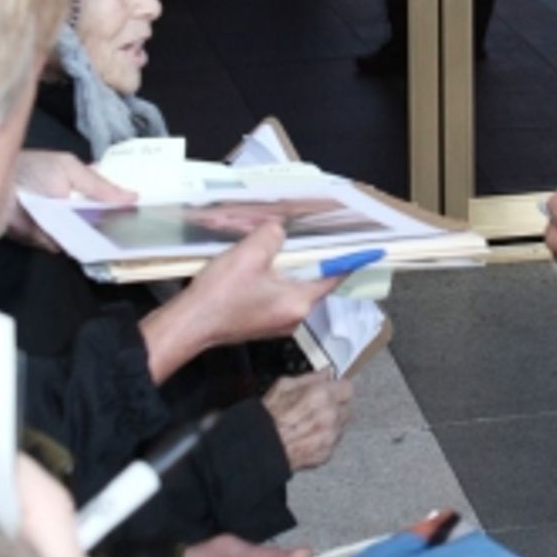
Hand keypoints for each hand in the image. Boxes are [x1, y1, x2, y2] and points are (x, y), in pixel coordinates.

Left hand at [8, 150, 136, 250]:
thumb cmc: (30, 171)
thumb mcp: (69, 170)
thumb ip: (100, 186)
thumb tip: (134, 197)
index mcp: (78, 183)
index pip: (106, 194)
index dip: (123, 202)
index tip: (146, 212)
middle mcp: (70, 205)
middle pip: (98, 219)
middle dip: (114, 225)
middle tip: (138, 233)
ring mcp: (59, 224)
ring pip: (85, 236)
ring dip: (97, 239)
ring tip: (121, 244)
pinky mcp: (45, 240)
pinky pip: (66, 247)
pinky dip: (76, 247)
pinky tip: (92, 248)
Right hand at [140, 222, 342, 384]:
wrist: (189, 325)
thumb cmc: (221, 294)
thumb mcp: (249, 254)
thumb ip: (272, 237)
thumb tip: (280, 231)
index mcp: (299, 302)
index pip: (333, 276)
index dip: (348, 258)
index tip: (366, 249)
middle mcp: (295, 317)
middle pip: (312, 280)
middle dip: (307, 257)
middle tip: (307, 235)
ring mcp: (279, 324)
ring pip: (292, 287)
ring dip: (286, 268)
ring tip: (276, 246)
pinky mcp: (263, 324)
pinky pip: (277, 296)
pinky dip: (273, 280)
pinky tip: (259, 266)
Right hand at [264, 373, 353, 472]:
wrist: (262, 448)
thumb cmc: (268, 418)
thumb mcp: (283, 386)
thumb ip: (309, 377)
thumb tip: (324, 373)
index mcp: (321, 395)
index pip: (348, 387)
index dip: (338, 387)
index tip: (332, 390)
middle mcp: (330, 415)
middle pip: (346, 406)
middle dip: (335, 405)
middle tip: (318, 407)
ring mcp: (330, 435)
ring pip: (340, 425)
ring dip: (330, 422)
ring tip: (309, 423)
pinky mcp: (327, 452)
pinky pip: (333, 441)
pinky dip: (324, 438)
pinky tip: (307, 436)